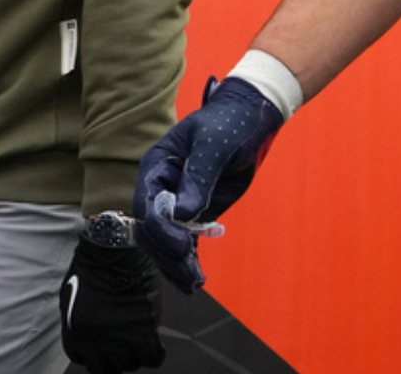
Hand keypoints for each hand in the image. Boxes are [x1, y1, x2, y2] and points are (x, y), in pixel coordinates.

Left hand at [59, 238, 163, 372]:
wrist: (113, 248)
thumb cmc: (94, 263)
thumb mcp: (75, 294)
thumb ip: (83, 317)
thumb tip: (98, 326)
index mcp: (75, 332)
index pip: (83, 359)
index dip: (96, 353)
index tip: (105, 346)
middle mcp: (94, 340)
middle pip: (106, 368)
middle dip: (116, 359)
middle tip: (126, 347)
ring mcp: (119, 337)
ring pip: (129, 364)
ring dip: (135, 356)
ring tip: (142, 343)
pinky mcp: (142, 328)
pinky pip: (151, 356)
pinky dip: (155, 355)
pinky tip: (157, 346)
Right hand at [133, 77, 283, 292]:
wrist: (254, 117)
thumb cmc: (230, 122)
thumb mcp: (215, 145)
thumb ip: (199, 177)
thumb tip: (183, 213)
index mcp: (157, 166)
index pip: (147, 205)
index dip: (160, 229)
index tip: (181, 246)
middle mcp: (162, 187)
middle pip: (153, 230)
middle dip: (168, 254)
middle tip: (189, 274)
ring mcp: (178, 201)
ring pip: (167, 240)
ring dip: (177, 263)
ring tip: (193, 283)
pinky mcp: (197, 211)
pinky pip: (186, 239)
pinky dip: (189, 259)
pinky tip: (195, 278)